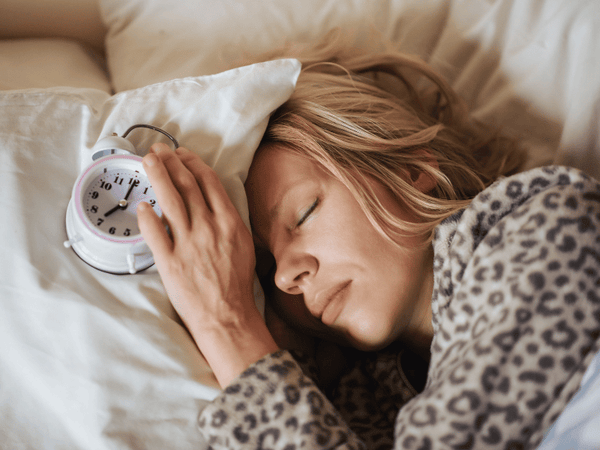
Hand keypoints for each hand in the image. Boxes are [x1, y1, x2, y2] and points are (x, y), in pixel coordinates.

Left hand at [137, 143, 277, 385]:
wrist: (228, 316)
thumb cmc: (237, 283)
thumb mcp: (243, 245)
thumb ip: (229, 221)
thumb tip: (212, 202)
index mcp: (229, 222)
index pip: (208, 182)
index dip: (192, 163)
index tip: (182, 153)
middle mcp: (209, 228)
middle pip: (187, 185)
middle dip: (171, 162)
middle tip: (158, 150)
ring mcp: (188, 244)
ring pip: (170, 201)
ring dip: (157, 176)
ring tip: (147, 161)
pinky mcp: (170, 262)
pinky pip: (155, 234)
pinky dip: (147, 217)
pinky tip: (141, 205)